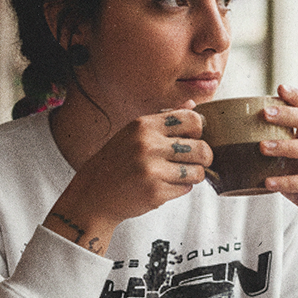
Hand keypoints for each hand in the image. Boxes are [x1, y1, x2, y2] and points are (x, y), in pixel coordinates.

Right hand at [44, 102, 210, 254]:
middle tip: (196, 161)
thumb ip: (164, 120)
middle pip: (201, 148)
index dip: (199, 131)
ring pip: (197, 172)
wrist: (94, 194)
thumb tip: (194, 104)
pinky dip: (180, 189)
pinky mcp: (155, 192)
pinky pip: (186, 189)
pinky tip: (165, 185)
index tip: (193, 139)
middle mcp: (148, 145)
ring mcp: (152, 170)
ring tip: (179, 175)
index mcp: (144, 125)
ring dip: (193, 175)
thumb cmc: (116, 162)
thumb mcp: (133, 132)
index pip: (193, 120)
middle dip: (204, 158)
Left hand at [261, 85, 297, 240]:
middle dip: (289, 115)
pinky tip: (268, 183)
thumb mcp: (287, 162)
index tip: (279, 87)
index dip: (296, 96)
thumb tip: (229, 138)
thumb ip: (271, 148)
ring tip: (262, 147)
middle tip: (265, 113)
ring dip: (286, 146)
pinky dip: (287, 181)